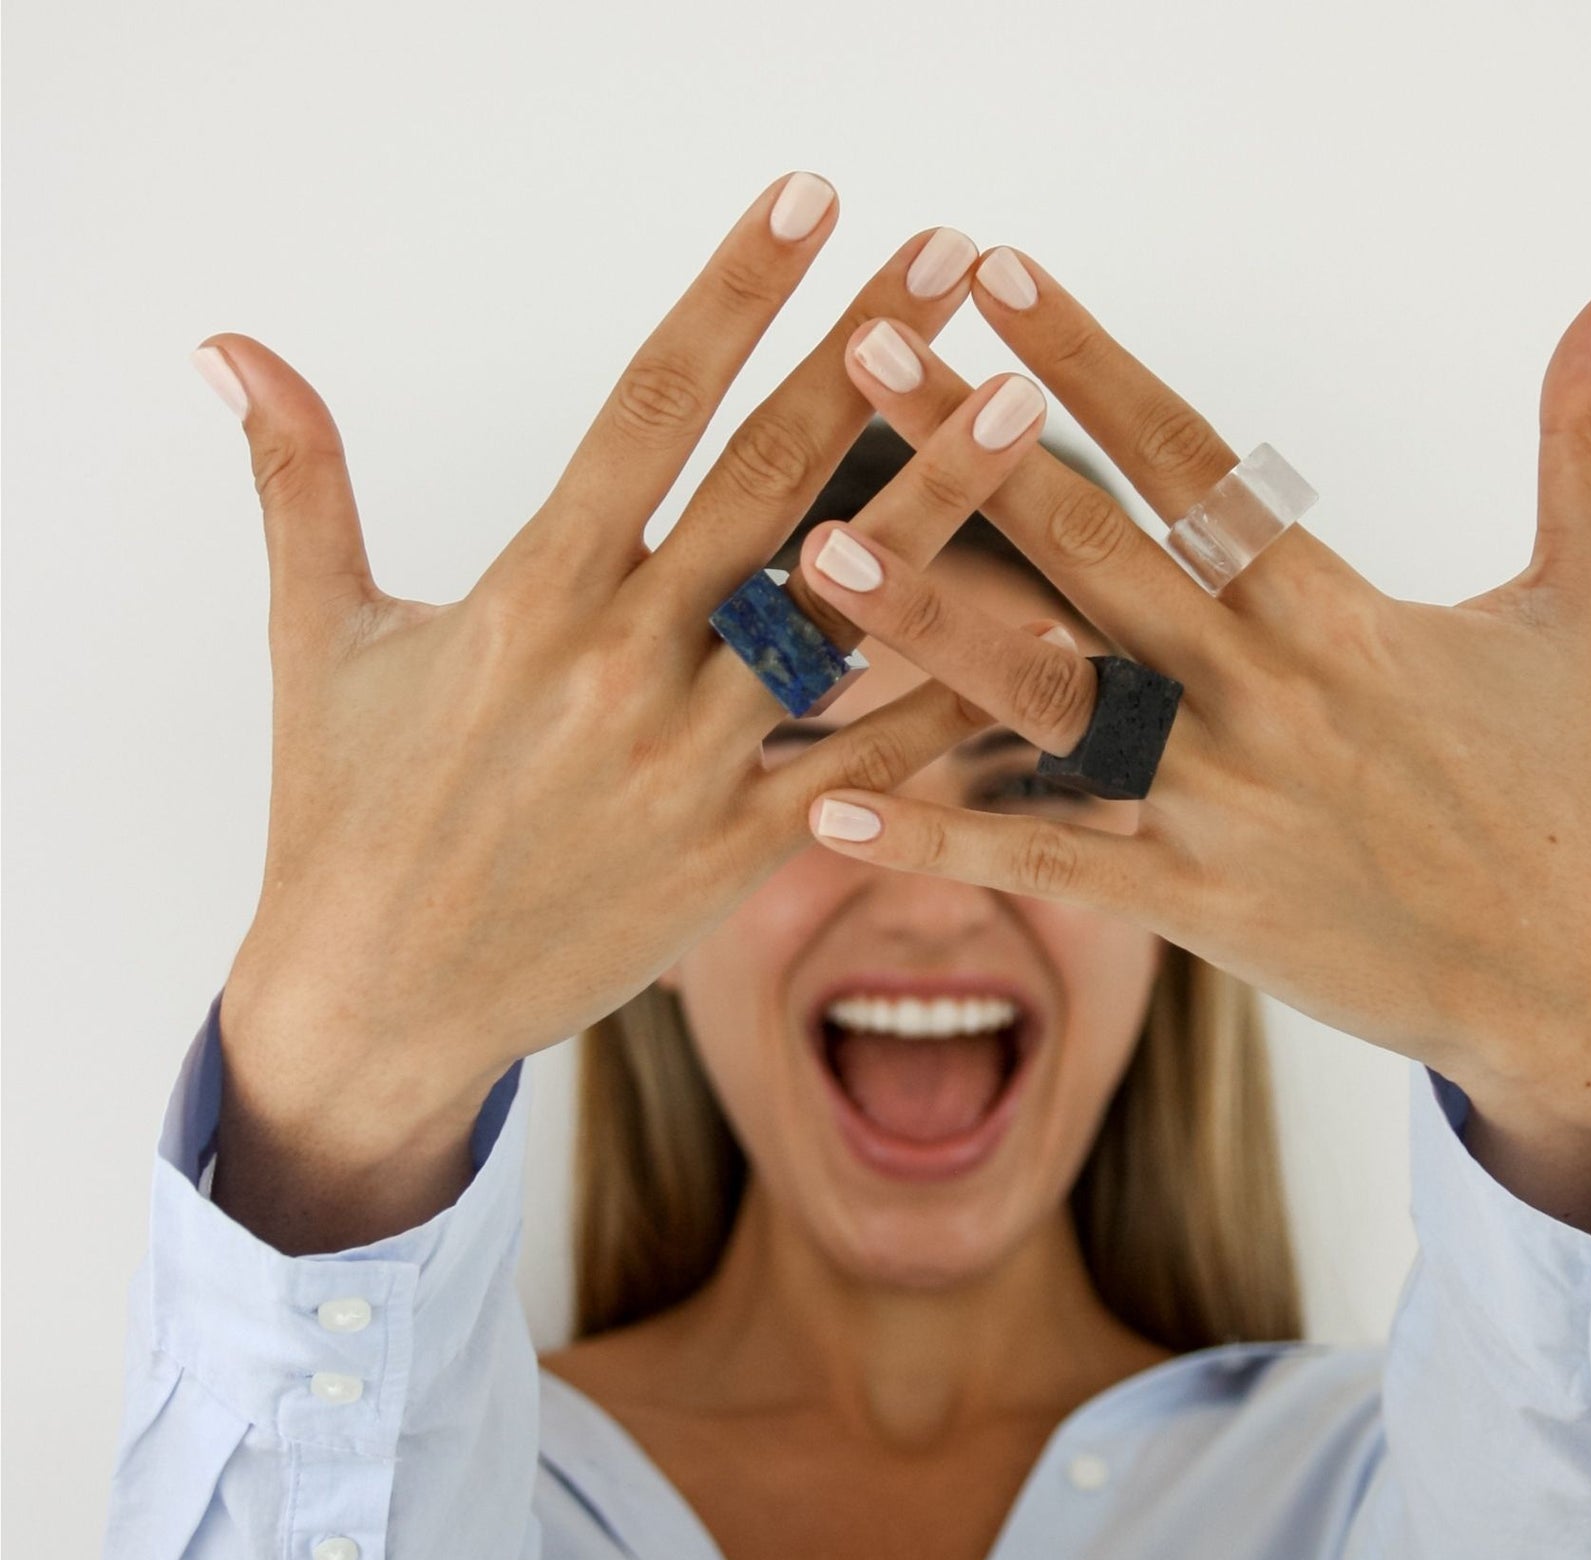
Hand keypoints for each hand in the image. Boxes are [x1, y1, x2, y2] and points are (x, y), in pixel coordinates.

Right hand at [203, 179, 1051, 1160]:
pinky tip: (1035, 635)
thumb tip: (227, 347)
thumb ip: (300, 485)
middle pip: (767, 485)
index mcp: (527, 596)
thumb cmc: (346, 816)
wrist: (381, 999)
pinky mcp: (738, 854)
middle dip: (863, 360)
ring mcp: (690, 764)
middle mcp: (620, 667)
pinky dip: (951, 705)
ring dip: (940, 508)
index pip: (647, 410)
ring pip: (841, 618)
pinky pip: (868, 769)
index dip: (732, 296)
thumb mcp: (321, 640)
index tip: (807, 200)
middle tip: (949, 261)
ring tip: (1019, 404)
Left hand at [793, 258, 1590, 1124]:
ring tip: (819, 552)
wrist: (1568, 981)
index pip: (1193, 460)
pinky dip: (941, 835)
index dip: (1092, 360)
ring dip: (933, 623)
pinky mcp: (1195, 907)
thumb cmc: (1571, 791)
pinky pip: (1049, 864)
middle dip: (977, 449)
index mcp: (1336, 612)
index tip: (1000, 278)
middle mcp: (1263, 694)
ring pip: (1052, 700)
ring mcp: (1220, 803)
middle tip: (867, 357)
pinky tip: (829, 802)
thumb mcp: (1590, 603)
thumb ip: (1585, 446)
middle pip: (1095, 552)